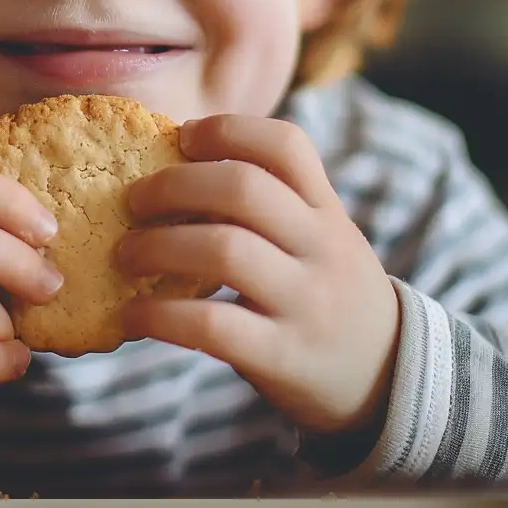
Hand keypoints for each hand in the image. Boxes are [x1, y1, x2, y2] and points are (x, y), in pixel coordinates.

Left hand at [119, 115, 399, 435]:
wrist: (383, 377)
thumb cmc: (324, 297)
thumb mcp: (318, 241)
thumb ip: (270, 208)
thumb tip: (172, 170)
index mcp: (326, 211)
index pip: (285, 145)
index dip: (226, 130)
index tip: (181, 138)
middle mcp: (321, 247)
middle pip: (243, 188)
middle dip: (172, 186)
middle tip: (132, 201)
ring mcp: (305, 301)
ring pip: (225, 250)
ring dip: (157, 246)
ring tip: (124, 255)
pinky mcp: (281, 355)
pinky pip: (211, 325)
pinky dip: (159, 316)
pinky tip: (132, 315)